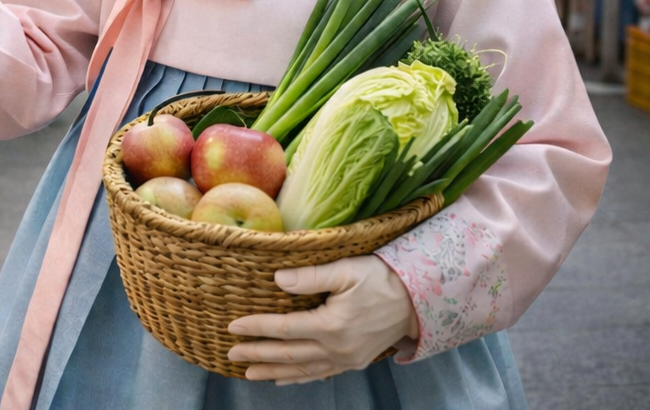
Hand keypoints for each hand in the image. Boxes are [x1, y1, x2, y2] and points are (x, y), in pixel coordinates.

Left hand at [226, 256, 416, 383]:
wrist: (419, 301)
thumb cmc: (382, 279)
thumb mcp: (347, 270)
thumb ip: (311, 277)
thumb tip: (278, 279)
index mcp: (331, 326)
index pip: (284, 328)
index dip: (256, 328)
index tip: (233, 327)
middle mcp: (336, 348)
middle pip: (287, 354)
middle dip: (257, 354)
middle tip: (230, 354)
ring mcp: (346, 359)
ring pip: (301, 369)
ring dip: (273, 371)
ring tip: (248, 373)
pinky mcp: (354, 361)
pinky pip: (320, 374)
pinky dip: (298, 377)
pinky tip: (283, 379)